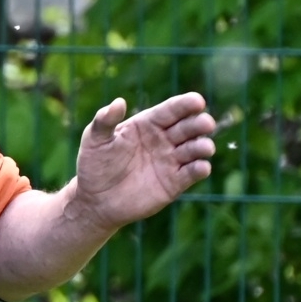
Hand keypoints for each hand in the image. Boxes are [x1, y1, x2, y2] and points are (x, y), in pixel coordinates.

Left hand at [69, 92, 216, 229]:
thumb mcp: (94, 139)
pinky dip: (200, 169)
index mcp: (148, 123)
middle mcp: (164, 139)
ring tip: (204, 147)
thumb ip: (105, 120)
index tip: (198, 101)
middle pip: (188, 127)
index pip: (172, 110)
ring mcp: (171, 161)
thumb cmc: (94, 164)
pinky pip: (192, 173)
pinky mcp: (174, 183)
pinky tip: (201, 167)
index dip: (186, 104)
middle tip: (205, 123)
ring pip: (195, 149)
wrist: (95, 200)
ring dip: (202, 146)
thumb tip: (119, 102)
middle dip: (199, 123)